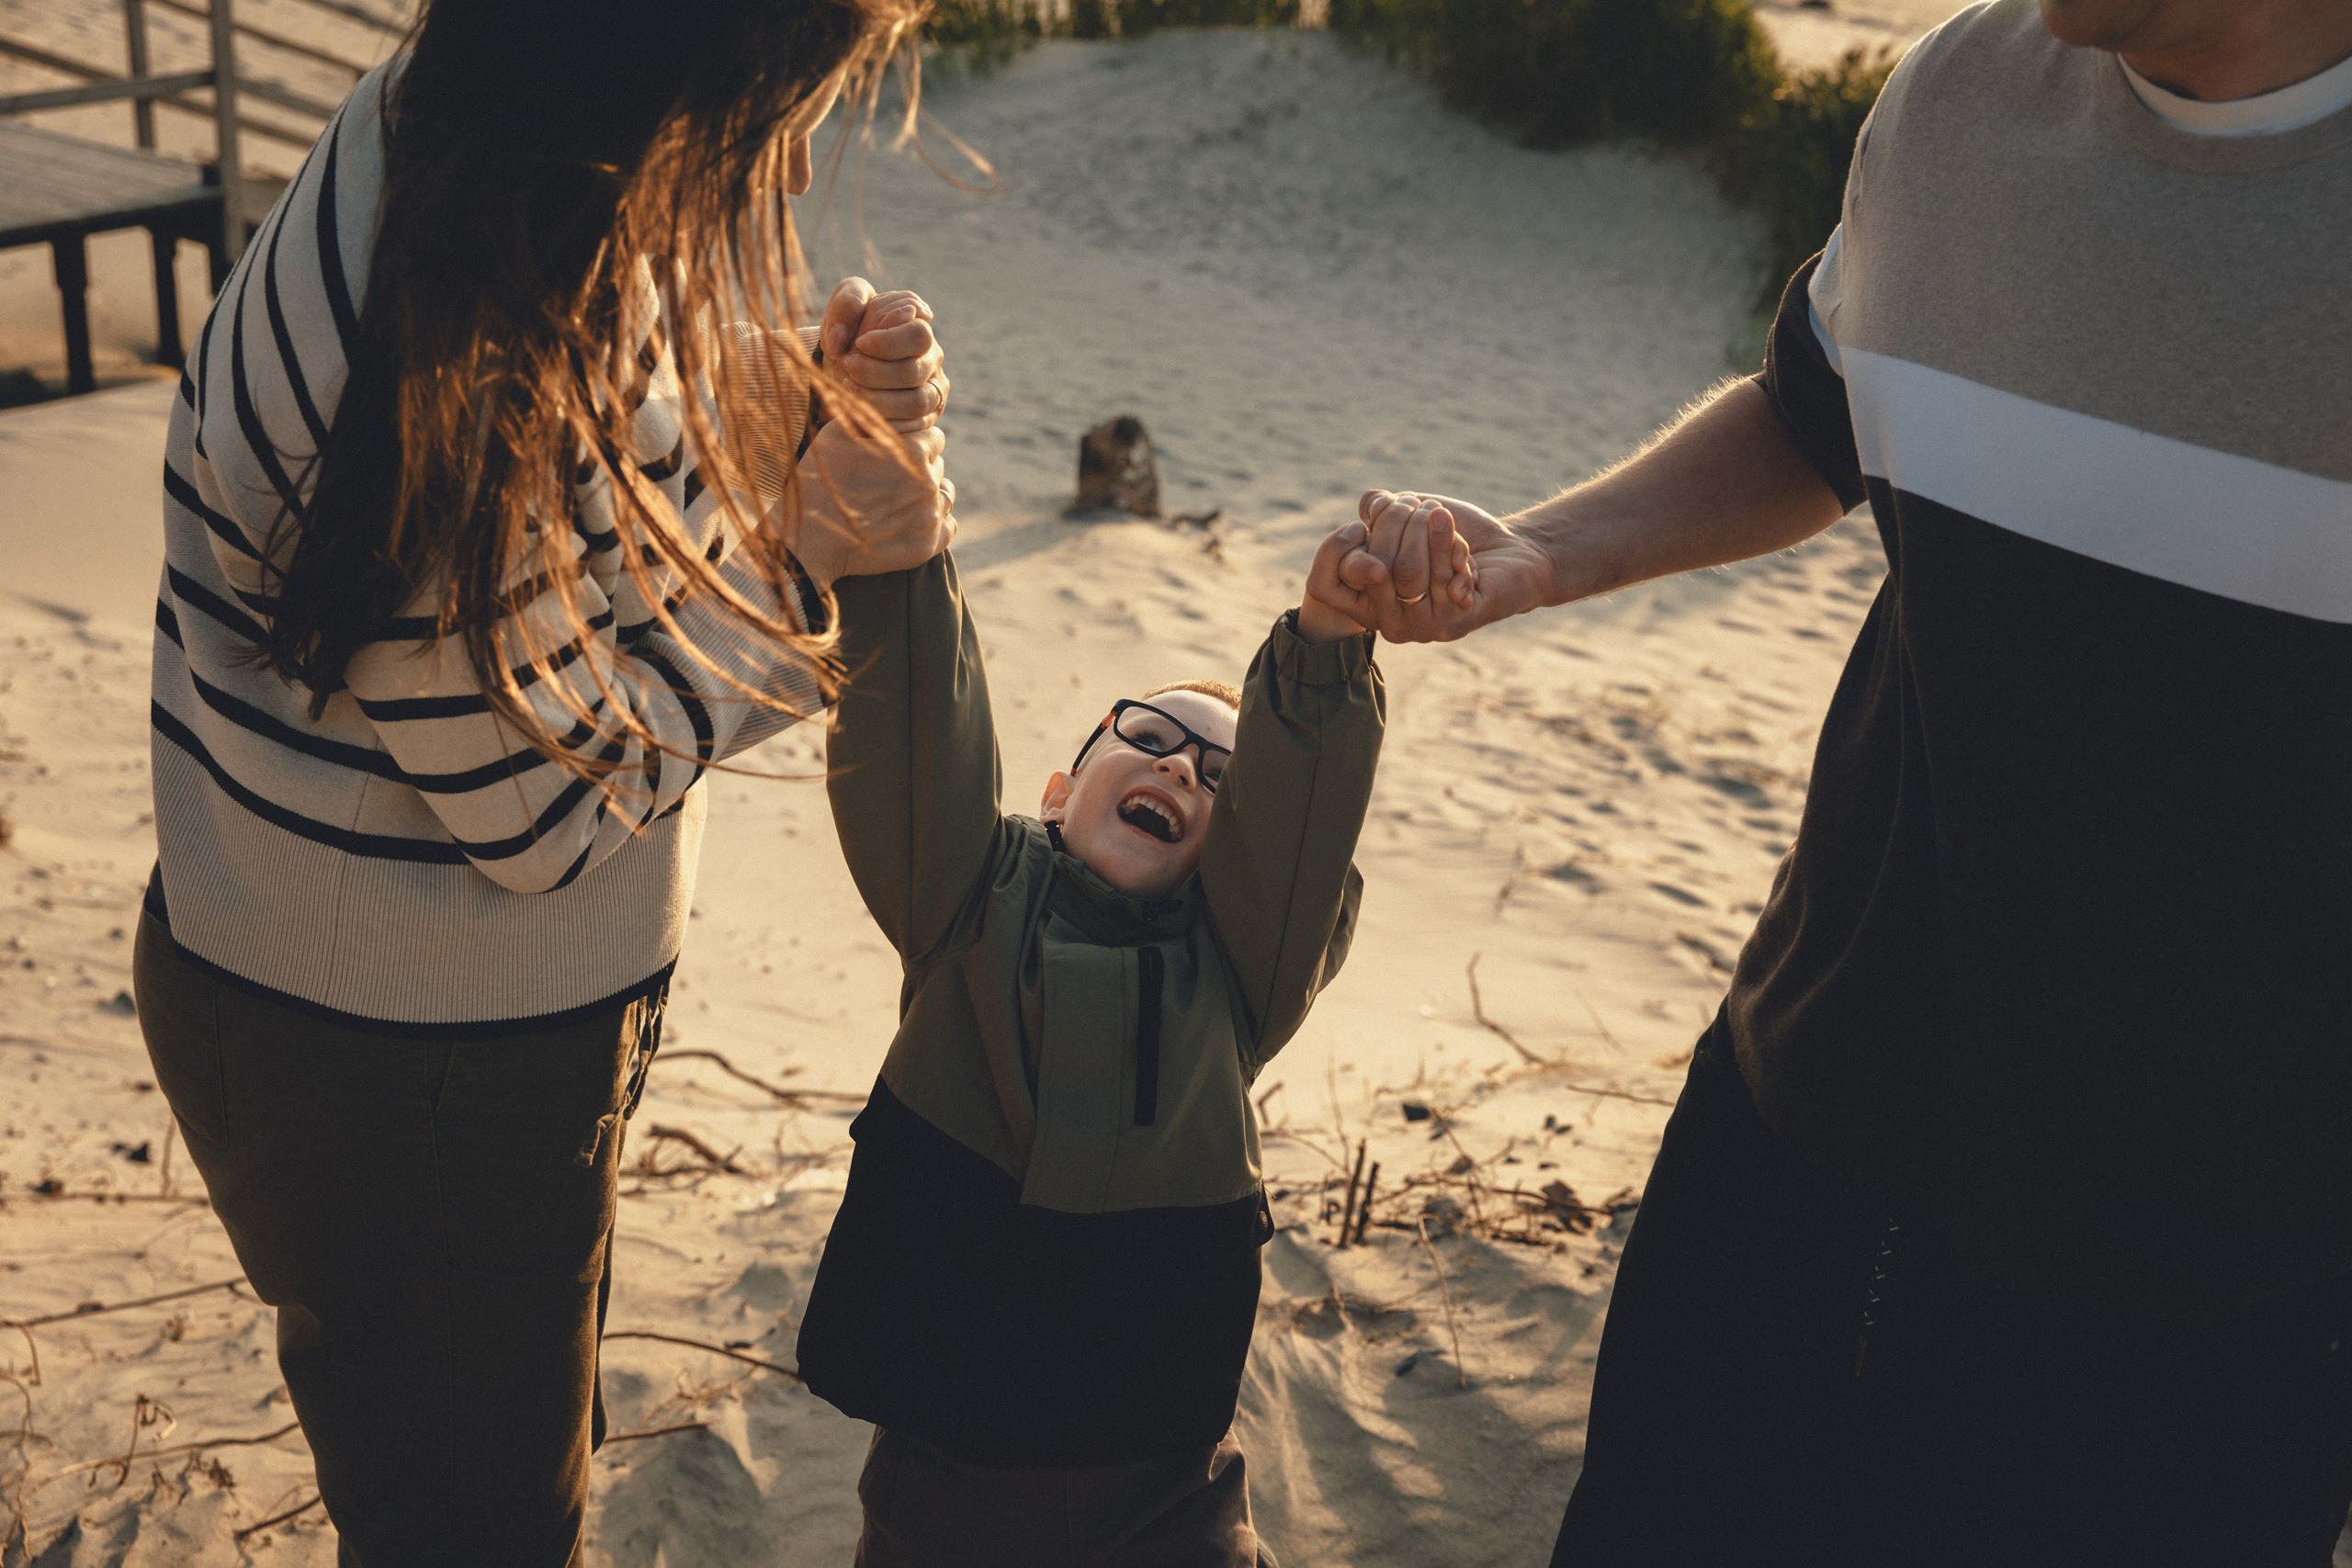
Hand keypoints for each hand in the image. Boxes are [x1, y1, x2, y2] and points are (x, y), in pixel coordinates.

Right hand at [790, 422, 956, 587]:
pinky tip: (907, 521)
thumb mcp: (837, 432)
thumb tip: (880, 398)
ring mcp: (930, 517)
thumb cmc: (819, 479)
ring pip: (943, 494)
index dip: (912, 443)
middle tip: (888, 479)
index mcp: (913, 451)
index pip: (933, 438)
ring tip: (897, 500)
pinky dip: (933, 523)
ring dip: (927, 494)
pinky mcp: (927, 545)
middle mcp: (928, 483)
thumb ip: (871, 415)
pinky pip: (947, 526)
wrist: (809, 536)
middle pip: (937, 466)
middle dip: (918, 468)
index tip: (893, 453)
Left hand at [818, 277, 947, 432]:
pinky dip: (880, 421)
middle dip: (875, 372)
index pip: (918, 335)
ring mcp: (932, 392)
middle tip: (847, 365)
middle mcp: (932, 360)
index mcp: (919, 327)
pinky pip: (910, 429)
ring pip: (915, 403)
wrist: (841, 367)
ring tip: (848, 388)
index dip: (887, 342)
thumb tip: (856, 331)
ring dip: (877, 398)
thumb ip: (848, 303)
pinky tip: (856, 409)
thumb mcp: (844, 306)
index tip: (859, 343)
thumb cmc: (848, 331)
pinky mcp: (923, 421)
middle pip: (914, 371)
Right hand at [1309, 490, 1553, 643]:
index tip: (1373, 515)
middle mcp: (1388, 622)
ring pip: (1408, 573)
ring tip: (1443, 515)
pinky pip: (1443, 581)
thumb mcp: (1411, 512)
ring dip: (1428, 532)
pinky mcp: (1453, 625)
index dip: (1343, 544)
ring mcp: (1420, 629)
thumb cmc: (1456, 533)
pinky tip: (1464, 543)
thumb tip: (1371, 507)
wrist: (1512, 552)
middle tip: (1424, 507)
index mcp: (1368, 599)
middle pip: (1375, 568)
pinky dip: (1453, 549)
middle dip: (1399, 522)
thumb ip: (1380, 508)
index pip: (1330, 580)